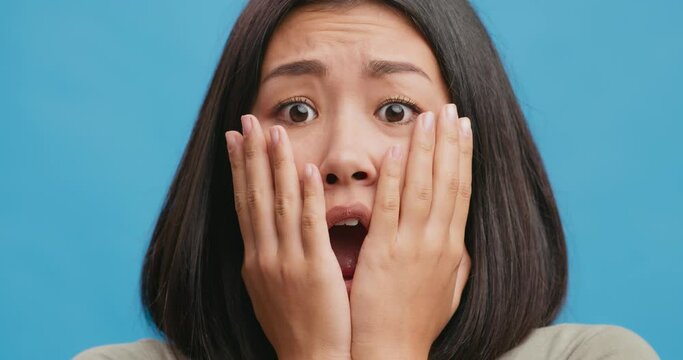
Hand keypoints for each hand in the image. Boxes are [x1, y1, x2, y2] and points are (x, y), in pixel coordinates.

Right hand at [225, 115, 350, 359]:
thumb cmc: (297, 328)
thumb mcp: (272, 291)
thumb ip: (269, 260)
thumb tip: (265, 236)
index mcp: (255, 259)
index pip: (244, 204)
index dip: (239, 169)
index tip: (235, 139)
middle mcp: (264, 255)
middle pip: (254, 196)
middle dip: (250, 156)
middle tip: (246, 120)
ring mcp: (286, 262)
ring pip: (279, 204)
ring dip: (275, 165)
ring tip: (273, 131)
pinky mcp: (313, 270)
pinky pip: (309, 226)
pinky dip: (306, 196)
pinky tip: (306, 169)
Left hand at [349, 104, 472, 358]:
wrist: (393, 353)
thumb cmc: (416, 324)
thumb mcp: (447, 293)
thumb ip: (456, 264)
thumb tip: (462, 244)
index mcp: (451, 249)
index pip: (460, 192)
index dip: (463, 157)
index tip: (464, 129)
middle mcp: (437, 242)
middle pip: (446, 182)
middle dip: (449, 142)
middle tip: (450, 108)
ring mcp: (412, 246)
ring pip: (422, 188)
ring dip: (425, 150)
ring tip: (427, 117)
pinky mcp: (384, 253)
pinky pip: (389, 208)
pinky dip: (393, 178)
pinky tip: (392, 150)